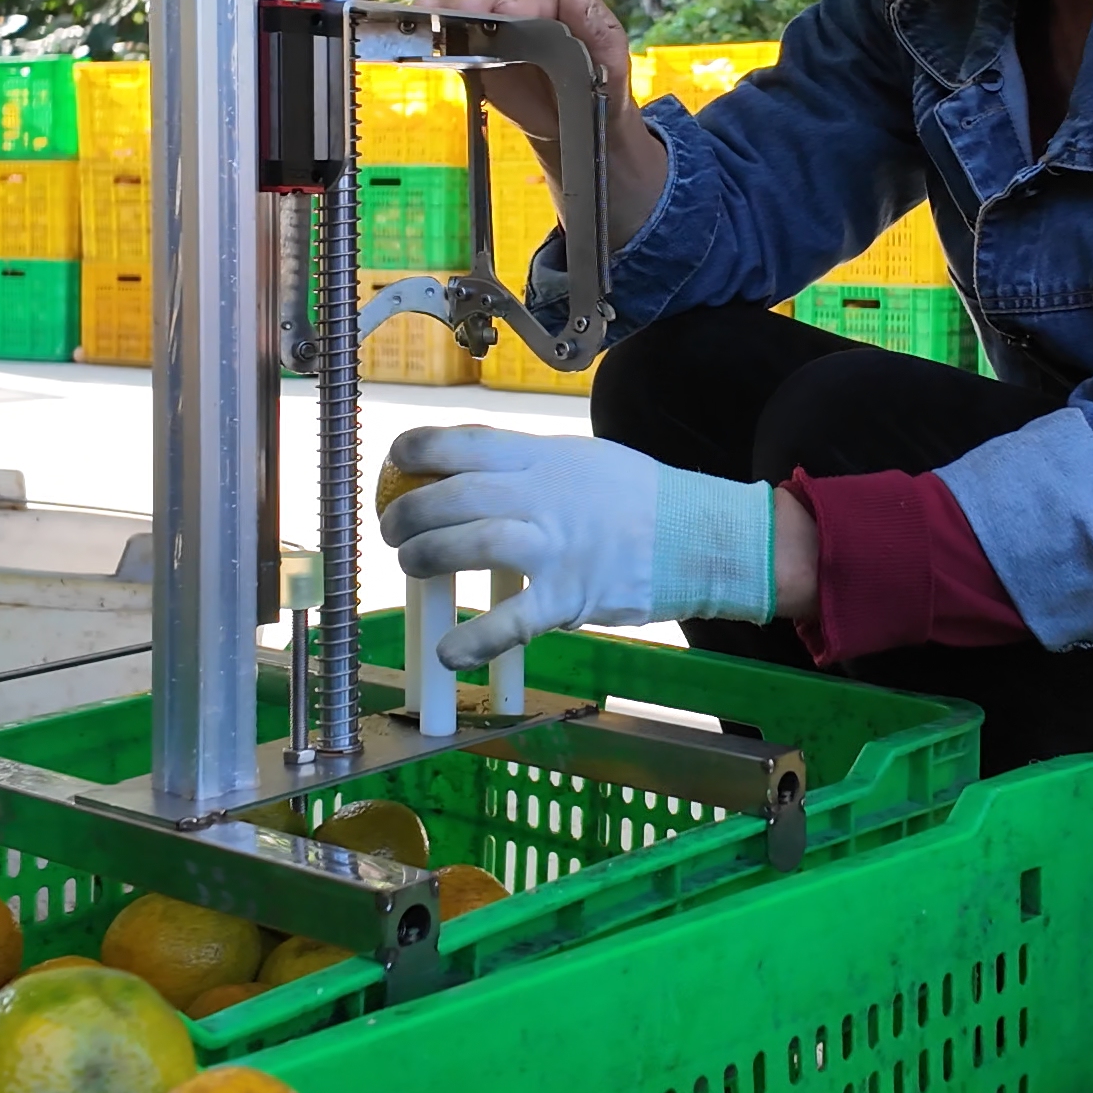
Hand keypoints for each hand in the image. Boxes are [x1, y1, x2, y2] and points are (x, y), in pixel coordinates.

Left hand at [379, 424, 774, 664]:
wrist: (699, 537)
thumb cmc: (636, 498)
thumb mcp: (580, 459)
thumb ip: (527, 462)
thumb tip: (468, 464)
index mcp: (542, 458)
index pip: (464, 442)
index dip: (416, 450)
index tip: (393, 462)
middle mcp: (543, 497)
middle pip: (454, 496)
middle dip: (407, 513)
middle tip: (392, 531)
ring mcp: (555, 547)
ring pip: (473, 544)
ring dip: (427, 557)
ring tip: (411, 567)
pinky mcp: (569, 597)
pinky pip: (512, 621)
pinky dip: (473, 638)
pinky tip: (446, 649)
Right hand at [424, 0, 669, 242]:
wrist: (573, 122)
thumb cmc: (599, 92)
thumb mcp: (610, 67)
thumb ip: (597, 31)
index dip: (524, 3)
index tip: (505, 13)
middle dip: (481, 7)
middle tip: (460, 16)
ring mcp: (502, 11)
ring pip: (475, 8)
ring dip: (451, 12)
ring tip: (428, 13)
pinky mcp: (479, 34)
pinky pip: (459, 25)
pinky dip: (439, 22)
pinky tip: (419, 16)